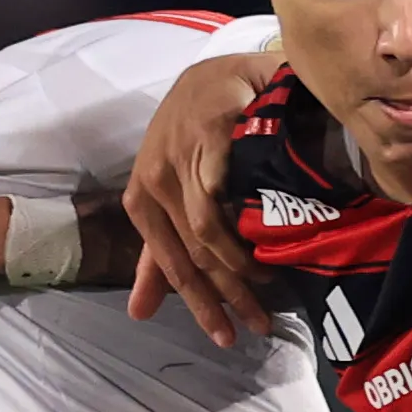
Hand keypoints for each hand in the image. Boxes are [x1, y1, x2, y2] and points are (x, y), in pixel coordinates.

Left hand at [122, 50, 283, 345]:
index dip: (198, 304)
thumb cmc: (193, 138)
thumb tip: (139, 312)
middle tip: (259, 323)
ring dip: (241, 264)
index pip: (169, 263)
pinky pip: (225, 191)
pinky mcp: (210, 132)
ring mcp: (181, 154)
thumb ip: (158, 253)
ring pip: (208, 229)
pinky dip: (246, 220)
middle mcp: (154, 177)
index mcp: (140, 197)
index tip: (225, 336)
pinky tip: (271, 239)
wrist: (218, 75)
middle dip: (227, 295)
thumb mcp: (170, 196)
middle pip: (192, 253)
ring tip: (271, 284)